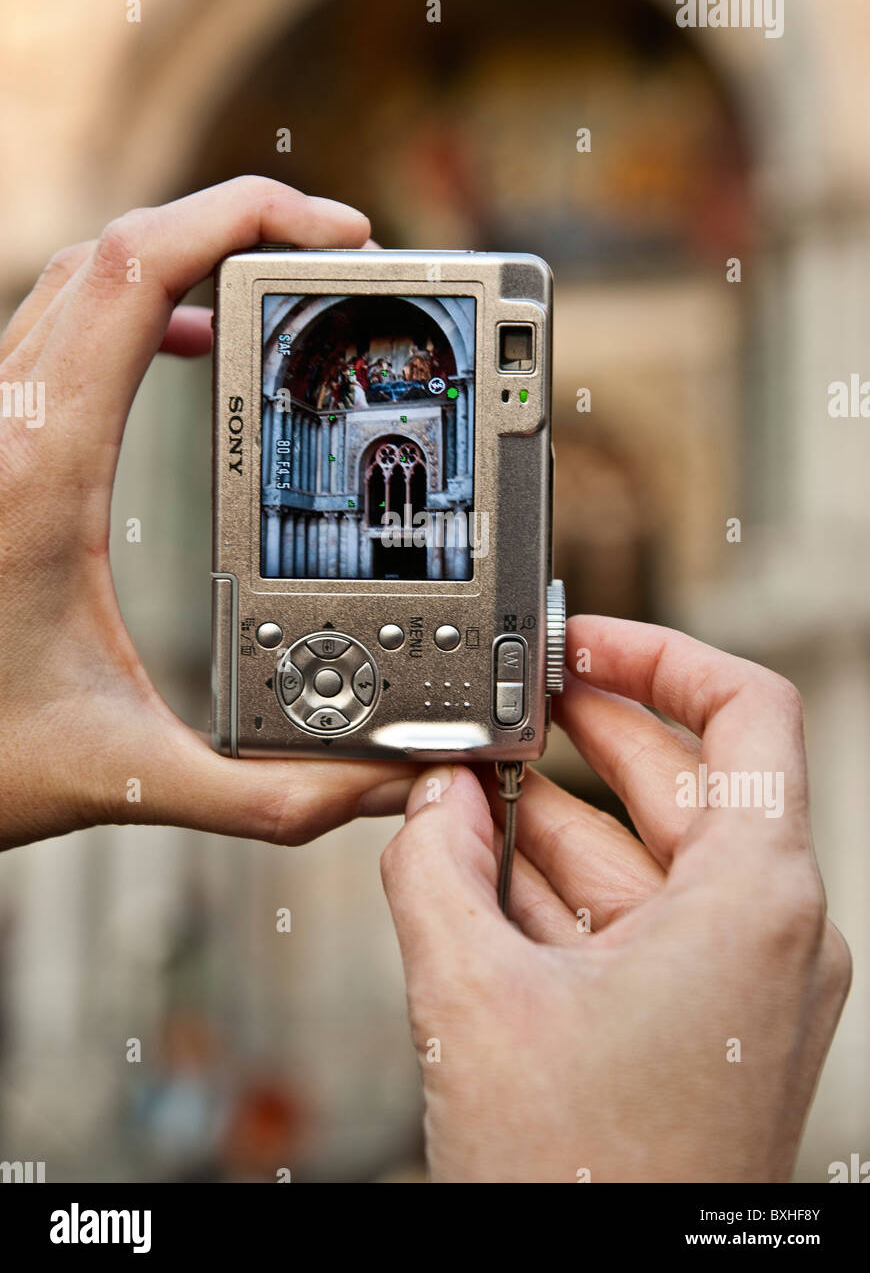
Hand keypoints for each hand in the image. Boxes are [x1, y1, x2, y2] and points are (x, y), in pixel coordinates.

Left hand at [0, 177, 412, 850]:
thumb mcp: (125, 774)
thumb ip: (270, 793)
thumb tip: (381, 792)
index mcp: (43, 468)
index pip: (139, 270)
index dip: (246, 220)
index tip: (341, 237)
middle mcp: (5, 422)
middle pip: (119, 246)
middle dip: (239, 225)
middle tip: (338, 255)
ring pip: (84, 276)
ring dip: (186, 256)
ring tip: (280, 288)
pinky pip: (66, 322)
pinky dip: (141, 304)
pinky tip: (188, 346)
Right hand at [381, 615, 850, 1182]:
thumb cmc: (585, 1180)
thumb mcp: (472, 997)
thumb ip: (432, 867)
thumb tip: (429, 797)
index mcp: (756, 899)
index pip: (745, 711)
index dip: (659, 652)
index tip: (581, 640)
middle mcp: (767, 930)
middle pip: (680, 776)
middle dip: (578, 734)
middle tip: (498, 704)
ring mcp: (736, 980)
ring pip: (643, 852)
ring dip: (550, 817)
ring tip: (461, 788)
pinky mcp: (698, 1020)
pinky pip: (630, 917)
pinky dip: (557, 885)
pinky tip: (476, 865)